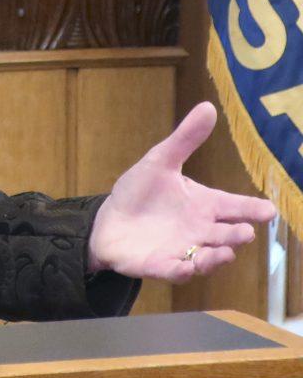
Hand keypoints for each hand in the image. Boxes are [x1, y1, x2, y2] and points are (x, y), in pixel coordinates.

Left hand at [87, 102, 276, 282]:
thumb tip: (208, 106)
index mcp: (204, 205)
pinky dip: (180, 270)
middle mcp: (200, 231)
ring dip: (215, 257)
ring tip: (223, 252)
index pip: (235, 206)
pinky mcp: (160, 265)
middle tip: (245, 232)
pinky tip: (185, 267)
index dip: (252, 209)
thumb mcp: (160, 161)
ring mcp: (182, 250)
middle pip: (225, 235)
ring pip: (206, 258)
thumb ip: (185, 139)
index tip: (269, 210)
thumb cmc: (140, 192)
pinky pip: (174, 271)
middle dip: (236, 235)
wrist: (109, 220)